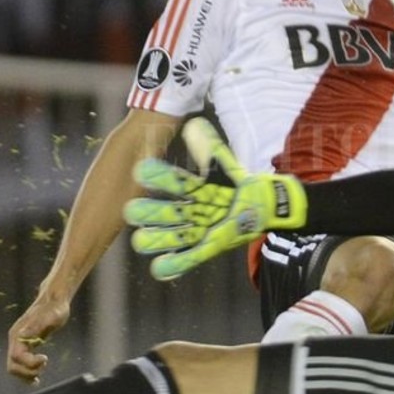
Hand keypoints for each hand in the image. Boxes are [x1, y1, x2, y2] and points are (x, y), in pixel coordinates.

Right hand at [6, 295, 69, 383]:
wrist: (54, 300)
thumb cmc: (55, 307)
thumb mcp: (51, 316)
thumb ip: (38, 324)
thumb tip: (23, 334)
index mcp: (19, 333)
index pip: (16, 356)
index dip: (29, 363)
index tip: (45, 359)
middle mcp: (16, 339)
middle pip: (12, 365)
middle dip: (26, 373)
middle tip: (42, 370)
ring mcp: (19, 343)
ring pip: (14, 367)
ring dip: (25, 375)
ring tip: (39, 377)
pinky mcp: (25, 345)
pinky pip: (20, 364)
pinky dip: (26, 372)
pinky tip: (36, 377)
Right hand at [124, 117, 306, 279]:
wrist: (261, 206)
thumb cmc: (237, 184)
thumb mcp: (226, 164)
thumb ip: (210, 146)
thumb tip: (194, 125)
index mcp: (191, 188)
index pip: (171, 180)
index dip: (157, 176)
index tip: (141, 170)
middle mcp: (188, 210)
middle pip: (163, 212)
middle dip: (147, 212)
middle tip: (132, 210)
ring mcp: (196, 231)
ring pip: (170, 237)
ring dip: (155, 239)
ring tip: (140, 239)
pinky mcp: (207, 249)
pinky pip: (188, 259)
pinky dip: (173, 265)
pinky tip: (158, 268)